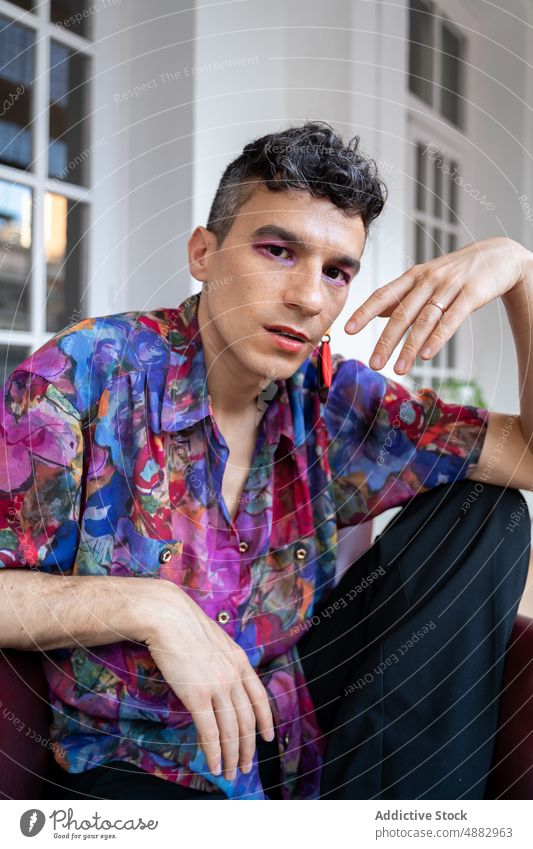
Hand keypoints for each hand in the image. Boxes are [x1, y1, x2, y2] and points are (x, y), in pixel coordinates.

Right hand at [144, 582, 274, 781]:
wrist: (167, 616)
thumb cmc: (184, 626)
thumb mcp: (215, 641)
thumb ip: (223, 662)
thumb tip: (222, 680)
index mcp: (240, 662)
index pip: (260, 698)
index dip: (266, 721)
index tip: (267, 738)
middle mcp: (234, 676)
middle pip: (247, 721)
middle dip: (248, 748)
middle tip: (246, 766)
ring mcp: (217, 686)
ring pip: (231, 731)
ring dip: (232, 756)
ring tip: (231, 773)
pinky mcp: (197, 695)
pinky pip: (210, 732)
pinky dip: (214, 753)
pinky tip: (215, 765)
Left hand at [344, 236, 530, 374]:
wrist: (497, 256)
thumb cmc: (456, 272)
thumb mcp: (425, 278)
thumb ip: (402, 295)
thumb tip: (375, 311)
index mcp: (413, 276)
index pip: (383, 294)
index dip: (364, 312)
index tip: (347, 330)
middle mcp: (428, 280)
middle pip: (402, 313)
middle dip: (386, 340)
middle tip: (373, 364)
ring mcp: (450, 287)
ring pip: (425, 320)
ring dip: (410, 347)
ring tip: (398, 369)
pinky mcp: (472, 295)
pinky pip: (452, 319)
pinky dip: (438, 338)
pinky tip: (426, 355)